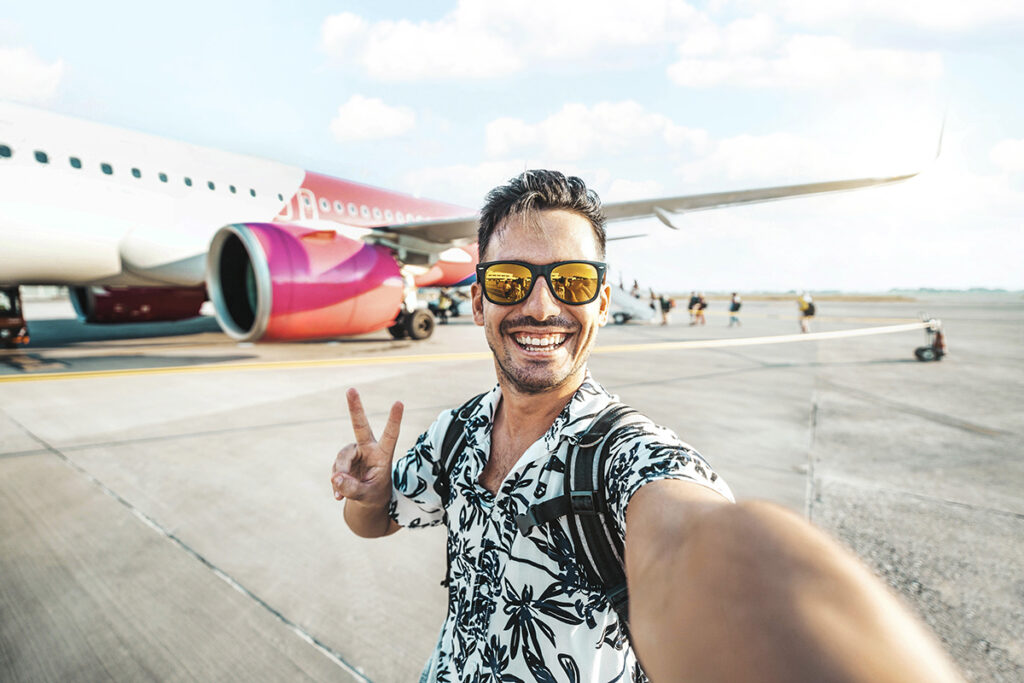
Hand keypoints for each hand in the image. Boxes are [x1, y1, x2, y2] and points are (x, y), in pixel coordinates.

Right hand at [331, 388, 403, 508]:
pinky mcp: (343, 461)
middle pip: (360, 426)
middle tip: (351, 389)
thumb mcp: (367, 496)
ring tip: (343, 493)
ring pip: (341, 459)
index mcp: (383, 454)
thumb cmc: (374, 496)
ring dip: (341, 476)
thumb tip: (335, 478)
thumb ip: (353, 489)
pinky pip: (335, 471)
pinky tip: (338, 496)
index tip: (399, 402)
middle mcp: (368, 449)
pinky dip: (336, 484)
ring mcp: (354, 453)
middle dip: (355, 408)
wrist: (366, 502)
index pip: (390, 435)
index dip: (394, 420)